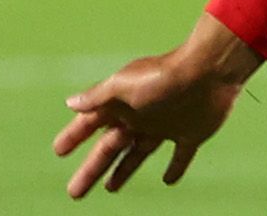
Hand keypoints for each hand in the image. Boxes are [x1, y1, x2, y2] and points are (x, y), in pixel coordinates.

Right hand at [51, 22, 260, 197]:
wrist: (208, 73)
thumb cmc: (162, 77)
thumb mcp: (123, 85)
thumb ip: (98, 96)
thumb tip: (70, 103)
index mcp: (121, 104)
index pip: (90, 124)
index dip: (73, 137)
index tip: (58, 151)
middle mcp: (140, 116)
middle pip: (110, 149)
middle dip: (91, 169)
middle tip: (74, 193)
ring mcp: (164, 126)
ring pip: (138, 154)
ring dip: (123, 171)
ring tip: (110, 188)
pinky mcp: (189, 134)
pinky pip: (180, 156)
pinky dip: (174, 169)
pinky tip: (167, 181)